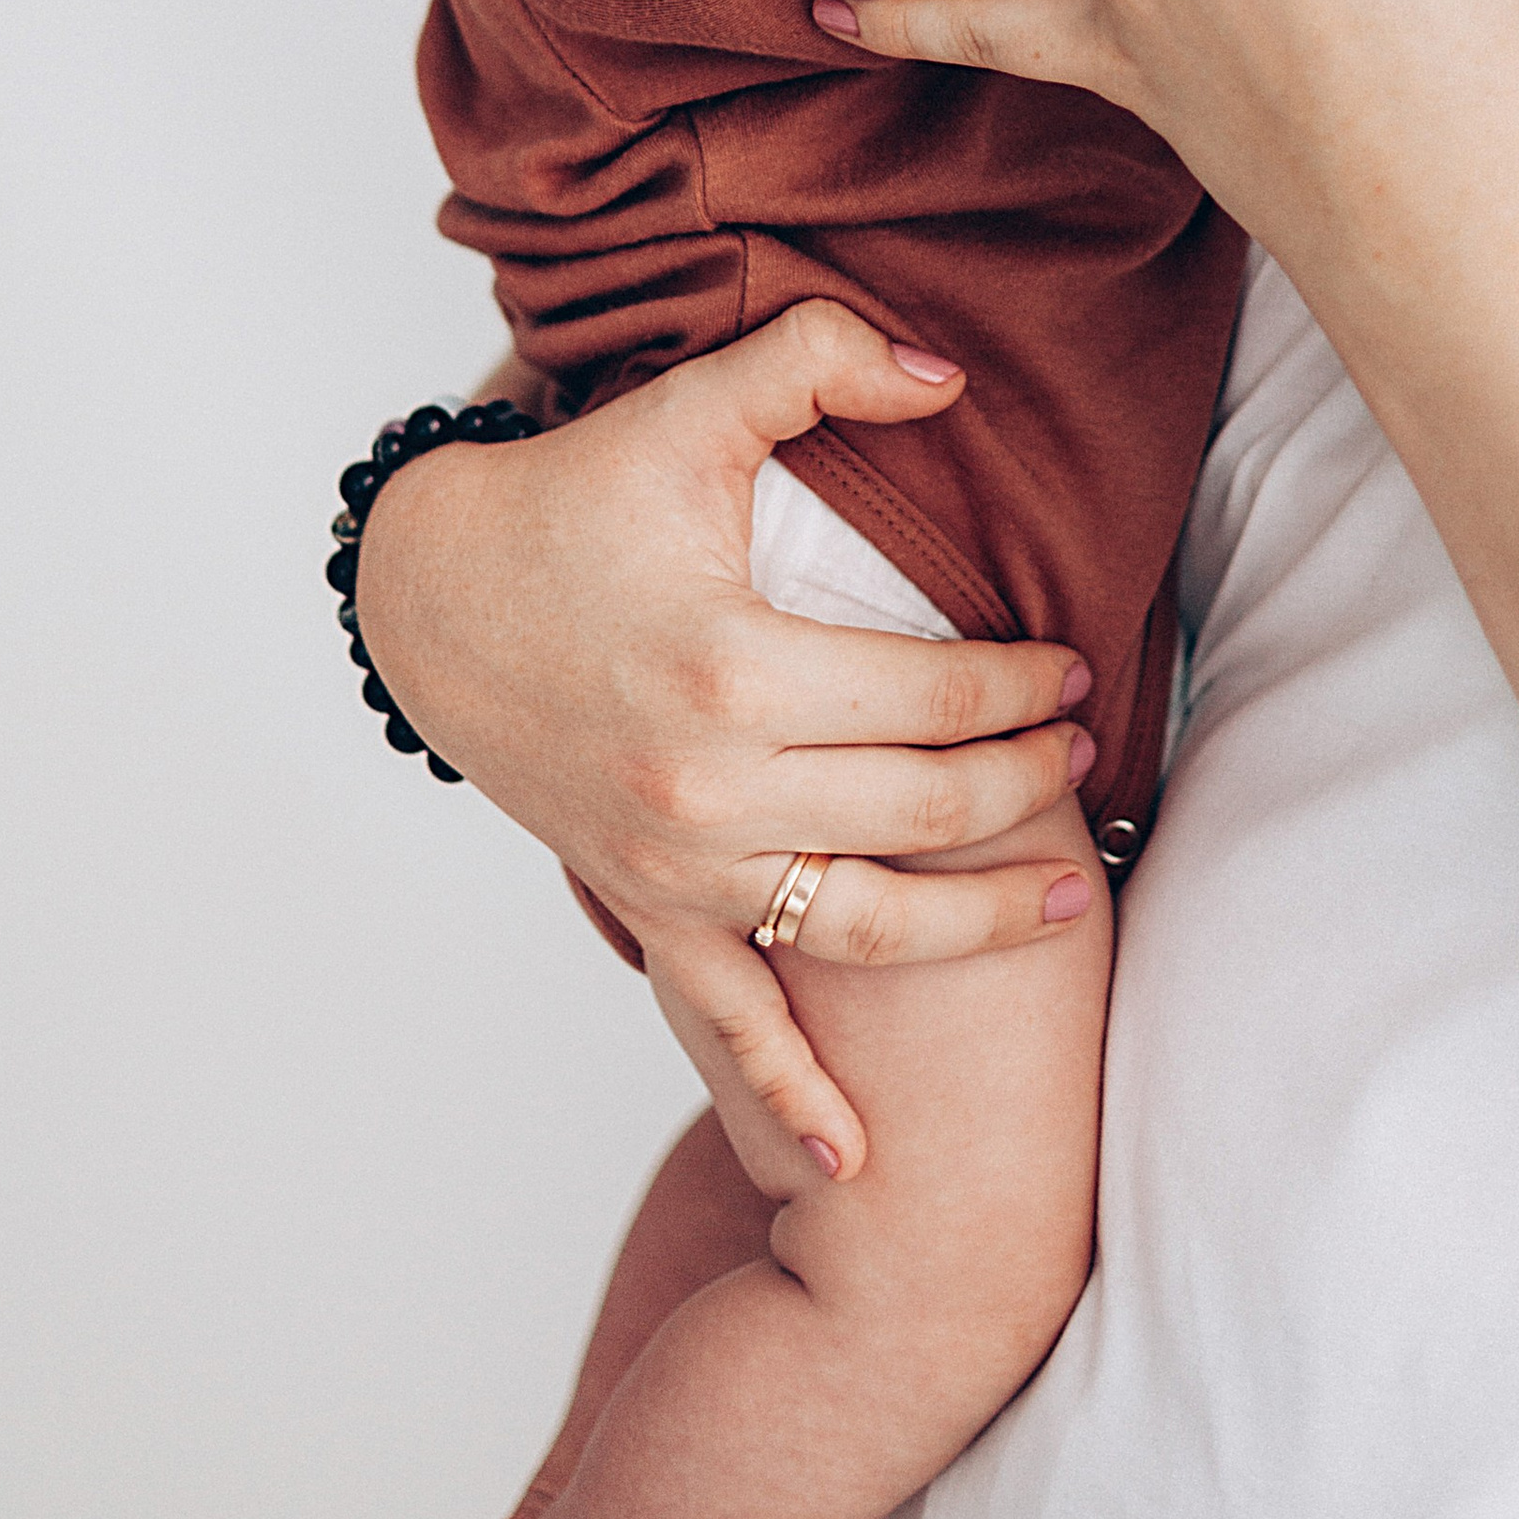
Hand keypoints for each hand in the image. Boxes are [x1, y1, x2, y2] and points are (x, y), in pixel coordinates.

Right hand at [351, 300, 1097, 1177]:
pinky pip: (726, 1019)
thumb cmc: (572, 496)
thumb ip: (824, 362)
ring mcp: (677, 866)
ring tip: (1069, 898)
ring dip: (978, 923)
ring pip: (865, 926)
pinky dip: (792, 1095)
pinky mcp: (644, 906)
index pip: (940, 700)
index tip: (1078, 666)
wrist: (428, 597)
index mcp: (736, 669)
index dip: (1031, 684)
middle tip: (1090, 753)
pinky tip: (859, 1156)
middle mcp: (709, 789)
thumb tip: (954, 374)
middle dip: (1030, 787)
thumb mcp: (694, 406)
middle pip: (924, 812)